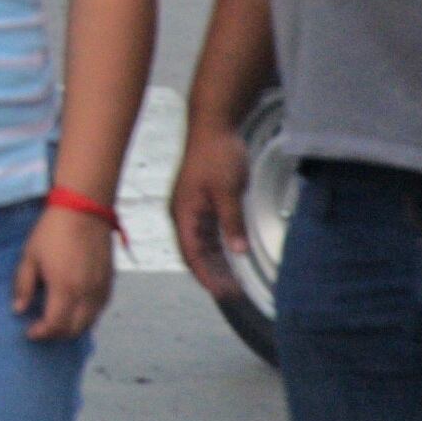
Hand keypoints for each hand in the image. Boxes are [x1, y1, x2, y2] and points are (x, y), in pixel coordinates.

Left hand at [16, 201, 114, 339]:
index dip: (41, 334)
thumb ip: (24, 285)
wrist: (84, 210)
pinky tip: (74, 310)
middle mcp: (87, 294)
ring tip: (57, 321)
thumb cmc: (52, 231)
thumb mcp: (30, 256)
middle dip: (56, 335)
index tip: (30, 332)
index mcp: (65, 288)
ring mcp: (101, 289)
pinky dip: (87, 317)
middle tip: (42, 329)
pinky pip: (100, 310)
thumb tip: (19, 309)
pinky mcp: (110, 283)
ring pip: (90, 323)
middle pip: (74, 330)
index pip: (56, 326)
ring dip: (73, 328)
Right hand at [170, 120, 252, 300]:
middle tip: (232, 294)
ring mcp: (192, 209)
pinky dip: (220, 249)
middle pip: (195, 253)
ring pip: (202, 245)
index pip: (191, 253)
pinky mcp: (202, 203)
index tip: (221, 293)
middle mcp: (184, 214)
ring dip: (216, 264)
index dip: (205, 275)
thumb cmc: (217, 155)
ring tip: (233, 282)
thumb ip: (232, 222)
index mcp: (184, 213)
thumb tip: (237, 251)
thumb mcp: (228, 190)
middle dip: (211, 275)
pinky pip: (209, 234)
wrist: (214, 127)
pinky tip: (232, 259)